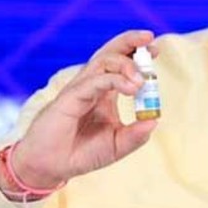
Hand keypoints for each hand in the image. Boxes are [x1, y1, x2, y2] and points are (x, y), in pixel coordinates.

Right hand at [5, 30, 159, 189]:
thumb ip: (136, 135)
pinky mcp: (70, 97)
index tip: (155, 49)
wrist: (51, 166)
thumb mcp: (117, 146)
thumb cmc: (81, 153)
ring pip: (103, 61)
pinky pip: (95, 81)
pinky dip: (115, 80)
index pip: (122, 64)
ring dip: (126, 64)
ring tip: (142, 79)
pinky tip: (131, 88)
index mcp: (105, 92)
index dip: (138, 53)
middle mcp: (93, 85)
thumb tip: (155, 120)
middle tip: (150, 40)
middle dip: (130, 42)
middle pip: (110, 52)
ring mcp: (81, 88)